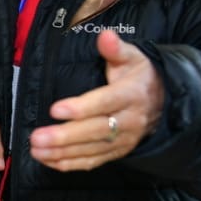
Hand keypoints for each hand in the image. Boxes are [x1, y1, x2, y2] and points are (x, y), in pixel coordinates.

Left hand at [29, 30, 163, 170]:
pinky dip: (70, 163)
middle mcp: (129, 120)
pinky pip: (93, 161)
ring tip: (36, 150)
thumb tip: (106, 36)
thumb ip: (116, 49)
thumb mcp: (132, 57)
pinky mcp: (118, 152)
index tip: (55, 109)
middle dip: (65, 136)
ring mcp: (124, 140)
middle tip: (37, 138)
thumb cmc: (139, 76)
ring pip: (92, 149)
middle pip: (96, 131)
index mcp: (131, 95)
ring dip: (63, 153)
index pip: (105, 102)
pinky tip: (49, 160)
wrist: (164, 102)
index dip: (81, 107)